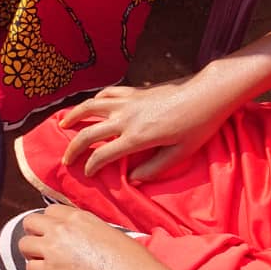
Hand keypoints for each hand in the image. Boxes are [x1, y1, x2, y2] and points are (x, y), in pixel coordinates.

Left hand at [20, 205, 169, 269]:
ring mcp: (53, 249)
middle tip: (43, 245)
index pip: (49, 211)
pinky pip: (29, 267)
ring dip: (31, 252)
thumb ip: (86, 227)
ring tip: (44, 261)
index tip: (54, 232)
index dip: (50, 222)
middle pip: (30, 223)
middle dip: (34, 233)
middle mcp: (61, 229)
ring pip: (24, 244)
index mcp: (77, 216)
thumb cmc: (129, 257)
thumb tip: (78, 234)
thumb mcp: (107, 230)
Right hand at [60, 78, 229, 180]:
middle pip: (88, 133)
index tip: (87, 173)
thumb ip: (155, 168)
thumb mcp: (180, 153)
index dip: (91, 166)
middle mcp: (126, 119)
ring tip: (63, 123)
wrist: (207, 93)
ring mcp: (128, 102)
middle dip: (73, 148)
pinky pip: (108, 94)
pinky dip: (95, 99)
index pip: (103, 155)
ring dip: (74, 116)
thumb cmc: (198, 125)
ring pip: (90, 107)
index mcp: (136, 138)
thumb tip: (134, 178)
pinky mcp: (134, 91)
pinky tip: (92, 104)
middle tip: (66, 158)